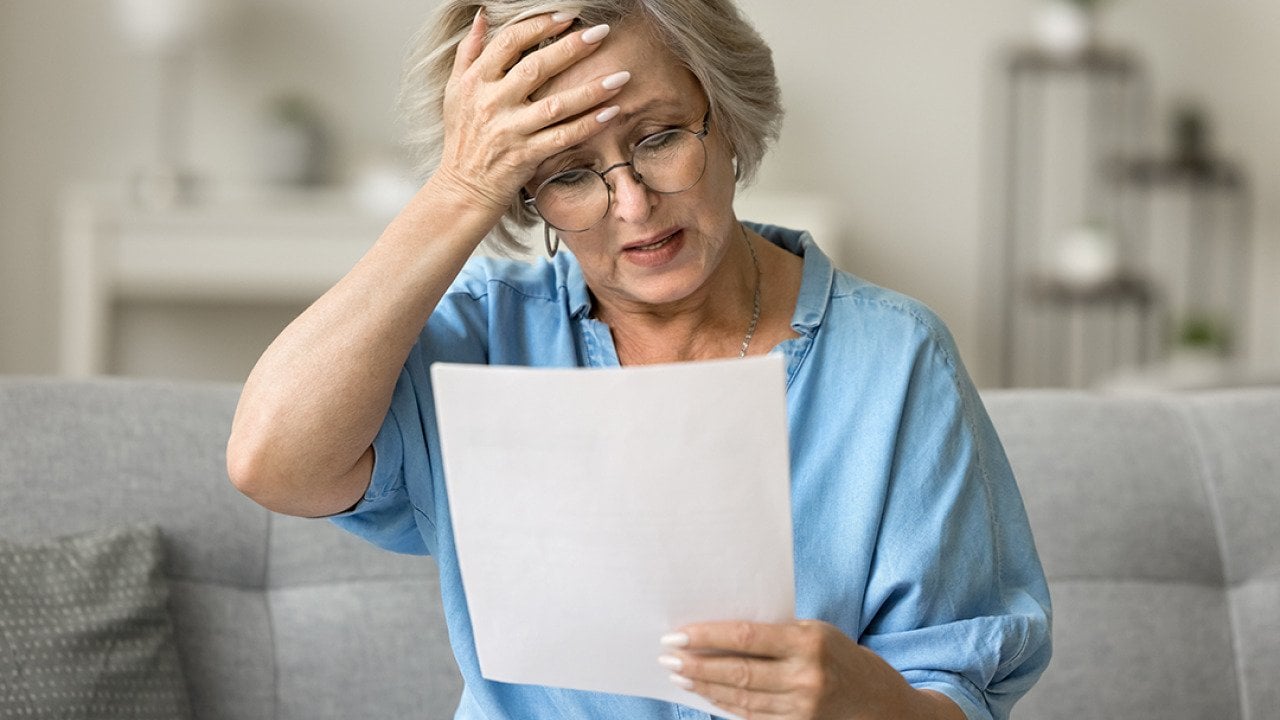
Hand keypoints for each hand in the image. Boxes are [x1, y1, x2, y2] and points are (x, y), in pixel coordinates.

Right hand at [435, 10, 629, 213]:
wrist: (461, 189)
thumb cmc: (462, 139)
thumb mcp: (455, 91)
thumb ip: (469, 52)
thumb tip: (483, 17)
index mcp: (475, 82)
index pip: (509, 42)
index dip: (539, 25)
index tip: (566, 17)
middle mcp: (491, 103)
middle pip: (536, 67)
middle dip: (571, 48)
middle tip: (601, 32)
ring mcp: (510, 131)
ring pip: (556, 104)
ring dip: (591, 89)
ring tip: (620, 76)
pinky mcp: (525, 156)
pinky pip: (563, 137)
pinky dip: (588, 124)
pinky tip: (611, 112)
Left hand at [659, 620, 962, 719]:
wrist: (887, 707)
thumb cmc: (847, 660)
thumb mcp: (818, 634)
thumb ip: (778, 635)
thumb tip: (723, 632)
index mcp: (809, 641)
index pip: (745, 637)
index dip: (707, 637)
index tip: (677, 634)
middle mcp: (806, 676)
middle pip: (737, 671)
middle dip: (697, 665)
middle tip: (668, 657)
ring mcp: (802, 707)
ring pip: (740, 699)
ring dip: (705, 688)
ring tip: (680, 675)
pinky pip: (753, 717)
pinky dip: (726, 706)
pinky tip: (708, 696)